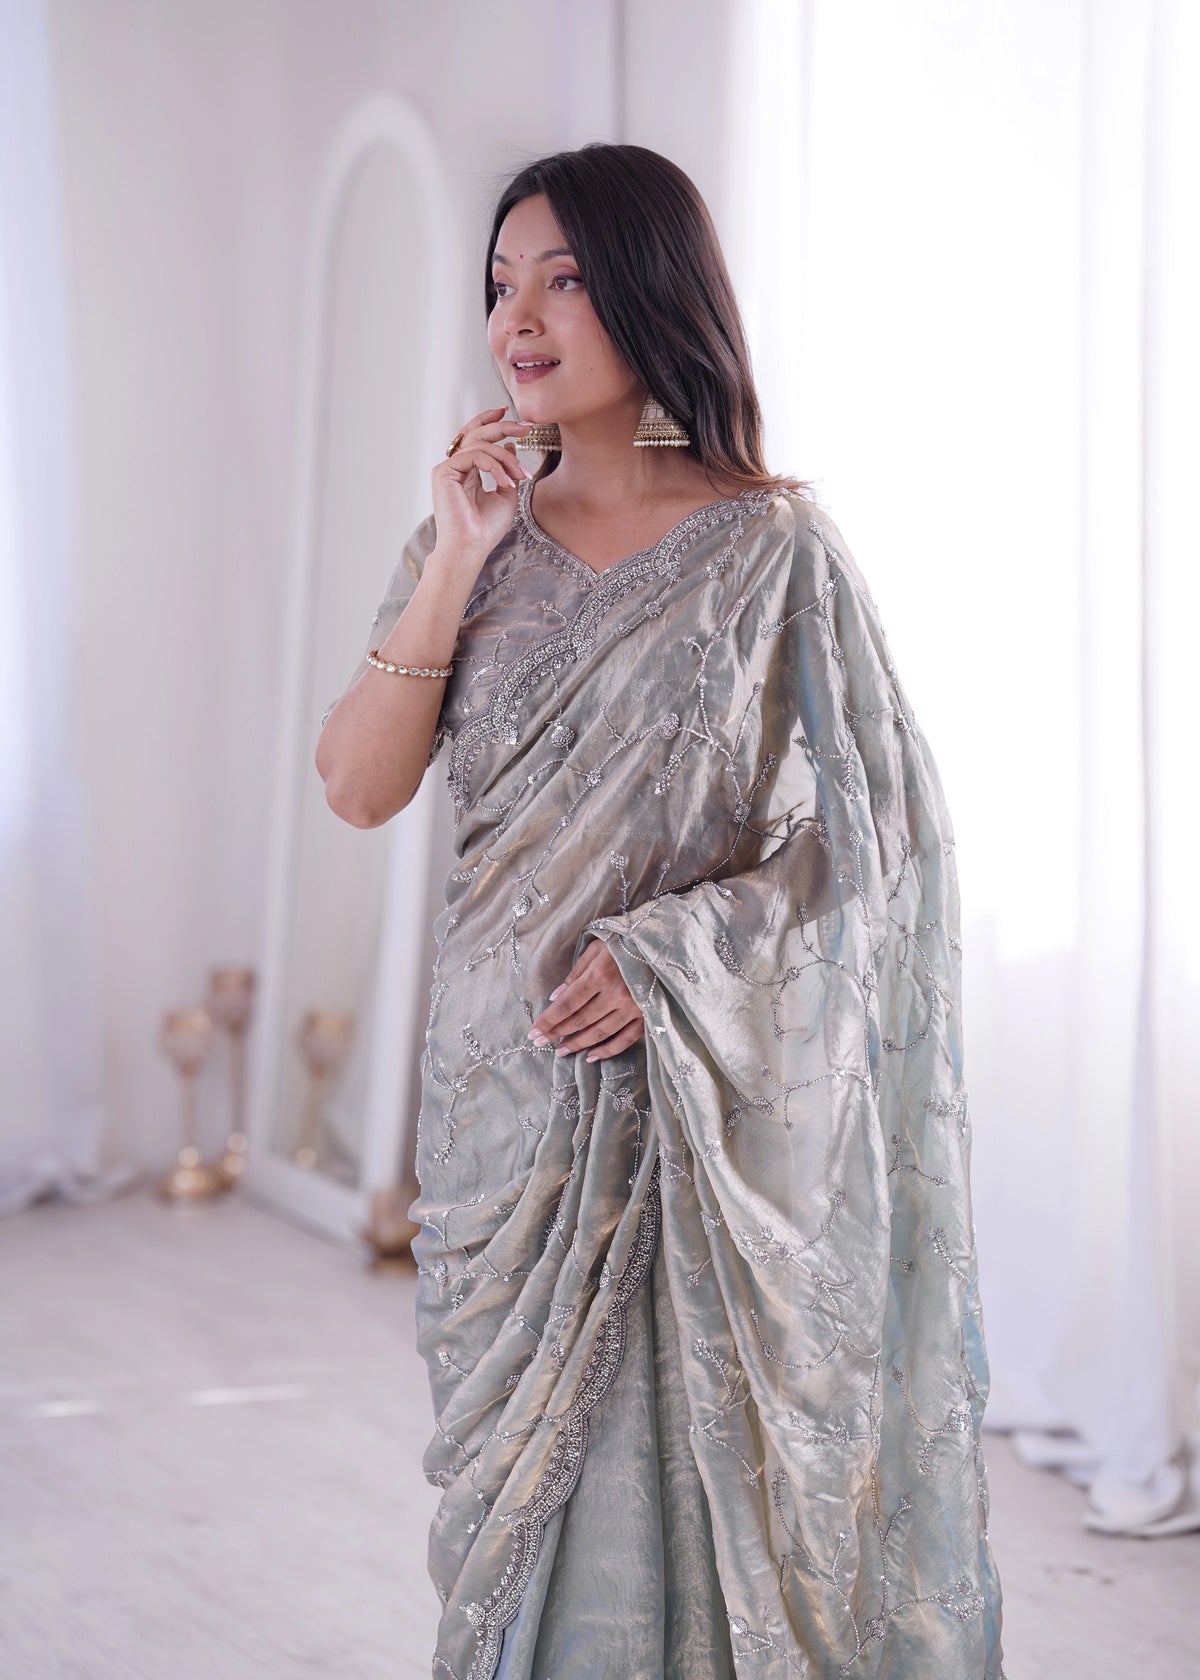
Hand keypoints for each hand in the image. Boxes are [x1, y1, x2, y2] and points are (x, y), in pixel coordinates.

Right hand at [429, 405, 533, 565]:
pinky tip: (507, 481)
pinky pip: (475, 456)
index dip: (491, 421)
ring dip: (506, 457)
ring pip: (479, 444)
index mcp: (466, 471)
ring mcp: (447, 469)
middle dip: (503, 427)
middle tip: (526, 427)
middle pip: (476, 433)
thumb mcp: (506, 495)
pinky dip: (495, 466)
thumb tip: (510, 445)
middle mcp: (454, 467)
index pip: (476, 437)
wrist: (472, 547)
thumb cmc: (486, 528)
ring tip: (521, 474)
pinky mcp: (444, 472)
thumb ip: (507, 470)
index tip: (511, 415)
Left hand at [527, 940, 644, 1062]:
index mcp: (600, 974)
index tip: (533, 1032)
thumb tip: (556, 997)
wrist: (663, 943)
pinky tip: (591, 1057)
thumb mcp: (597, 948)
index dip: (549, 1020)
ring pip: (600, 1032)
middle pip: (581, 1019)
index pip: (568, 1003)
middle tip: (541, 1043)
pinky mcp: (647, 1015)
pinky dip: (608, 1050)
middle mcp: (616, 994)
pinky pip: (626, 1038)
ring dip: (578, 1044)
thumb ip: (576, 973)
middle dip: (557, 1033)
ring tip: (561, 1051)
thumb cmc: (625, 941)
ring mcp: (634, 1007)